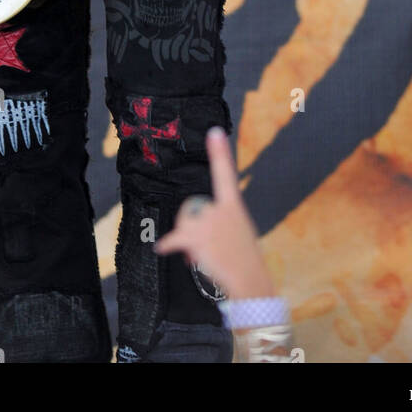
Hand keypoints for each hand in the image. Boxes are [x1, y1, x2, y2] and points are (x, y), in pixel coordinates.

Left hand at [154, 127, 275, 300]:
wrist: (249, 278)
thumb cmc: (245, 256)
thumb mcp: (240, 229)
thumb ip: (223, 218)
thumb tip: (201, 223)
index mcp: (233, 204)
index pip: (225, 173)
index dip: (219, 152)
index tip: (214, 132)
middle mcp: (219, 208)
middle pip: (192, 210)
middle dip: (194, 226)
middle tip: (208, 244)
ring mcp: (208, 221)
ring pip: (185, 225)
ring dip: (188, 241)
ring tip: (201, 254)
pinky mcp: (197, 237)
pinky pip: (176, 238)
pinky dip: (168, 244)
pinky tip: (162, 247)